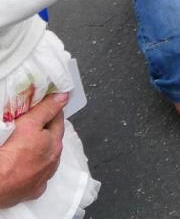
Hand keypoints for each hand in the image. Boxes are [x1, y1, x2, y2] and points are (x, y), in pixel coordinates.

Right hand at [0, 92, 66, 207]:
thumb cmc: (9, 154)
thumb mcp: (27, 125)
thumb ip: (46, 110)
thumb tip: (63, 96)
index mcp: (54, 142)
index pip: (57, 119)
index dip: (49, 111)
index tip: (41, 107)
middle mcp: (54, 160)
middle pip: (53, 139)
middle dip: (45, 130)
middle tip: (30, 125)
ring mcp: (45, 176)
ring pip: (47, 157)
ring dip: (40, 149)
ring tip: (25, 146)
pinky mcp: (35, 190)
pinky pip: (38, 176)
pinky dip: (33, 168)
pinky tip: (23, 165)